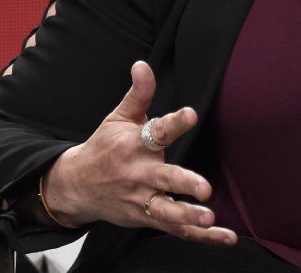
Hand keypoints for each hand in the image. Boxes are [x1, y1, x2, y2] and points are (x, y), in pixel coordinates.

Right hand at [42, 61, 236, 244]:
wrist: (75, 187)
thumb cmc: (103, 148)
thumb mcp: (118, 117)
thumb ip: (139, 93)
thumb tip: (143, 64)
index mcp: (134, 144)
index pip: (157, 130)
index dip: (175, 121)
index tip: (191, 114)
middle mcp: (138, 173)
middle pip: (164, 178)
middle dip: (184, 183)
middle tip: (205, 190)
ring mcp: (142, 199)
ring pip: (167, 211)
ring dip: (188, 217)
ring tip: (209, 220)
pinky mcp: (147, 218)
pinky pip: (175, 228)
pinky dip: (200, 235)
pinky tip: (224, 236)